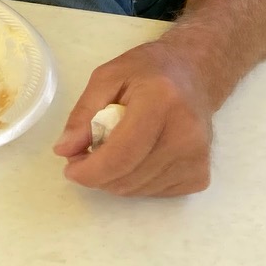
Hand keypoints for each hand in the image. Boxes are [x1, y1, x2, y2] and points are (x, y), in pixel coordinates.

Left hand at [53, 40, 216, 196]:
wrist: (195, 74)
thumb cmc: (149, 71)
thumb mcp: (107, 76)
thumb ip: (83, 113)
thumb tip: (65, 150)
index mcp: (161, 102)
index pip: (122, 154)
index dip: (90, 170)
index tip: (69, 169)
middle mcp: (185, 135)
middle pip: (127, 178)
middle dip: (97, 174)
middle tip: (85, 155)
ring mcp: (197, 159)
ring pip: (138, 190)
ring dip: (116, 178)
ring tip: (113, 150)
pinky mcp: (200, 176)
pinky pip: (155, 193)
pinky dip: (136, 181)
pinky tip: (138, 155)